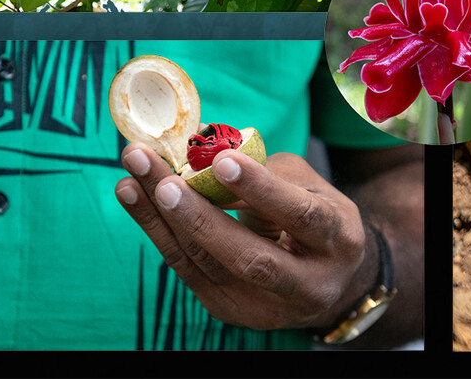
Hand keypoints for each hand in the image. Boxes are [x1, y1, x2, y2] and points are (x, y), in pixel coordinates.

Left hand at [115, 143, 377, 330]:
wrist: (329, 278)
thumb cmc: (316, 215)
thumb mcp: (310, 188)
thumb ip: (269, 175)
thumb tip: (210, 161)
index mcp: (339, 241)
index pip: (301, 216)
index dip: (261, 189)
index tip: (222, 160)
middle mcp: (309, 284)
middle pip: (249, 258)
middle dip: (199, 217)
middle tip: (161, 179)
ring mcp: (268, 307)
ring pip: (209, 266)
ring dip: (163, 221)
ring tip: (131, 180)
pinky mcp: (233, 312)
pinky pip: (190, 272)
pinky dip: (159, 233)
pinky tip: (136, 198)